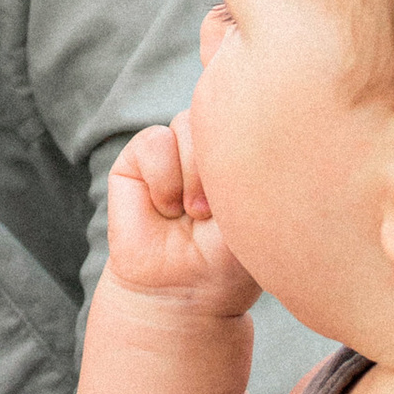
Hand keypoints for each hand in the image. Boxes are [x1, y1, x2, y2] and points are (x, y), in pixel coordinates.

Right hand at [102, 118, 257, 321]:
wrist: (186, 290)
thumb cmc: (230, 256)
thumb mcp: (256, 203)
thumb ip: (252, 153)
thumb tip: (236, 106)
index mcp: (244, 146)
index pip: (252, 103)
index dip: (252, 115)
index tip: (249, 180)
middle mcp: (210, 141)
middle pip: (220, 107)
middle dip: (223, 158)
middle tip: (221, 210)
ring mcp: (175, 147)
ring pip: (188, 122)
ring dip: (194, 174)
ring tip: (196, 214)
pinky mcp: (137, 157)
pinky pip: (154, 142)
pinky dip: (164, 180)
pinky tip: (167, 209)